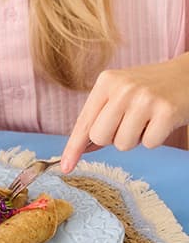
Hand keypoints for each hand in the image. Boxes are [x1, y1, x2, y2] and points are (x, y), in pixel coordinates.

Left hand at [61, 54, 188, 172]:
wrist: (188, 75)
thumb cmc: (150, 88)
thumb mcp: (121, 93)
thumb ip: (101, 117)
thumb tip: (82, 148)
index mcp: (107, 81)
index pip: (84, 122)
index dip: (73, 147)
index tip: (65, 166)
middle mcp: (123, 88)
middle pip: (100, 137)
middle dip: (113, 138)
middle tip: (130, 122)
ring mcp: (145, 99)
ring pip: (123, 144)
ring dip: (136, 139)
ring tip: (147, 119)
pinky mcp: (166, 111)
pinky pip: (149, 144)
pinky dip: (155, 138)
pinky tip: (161, 120)